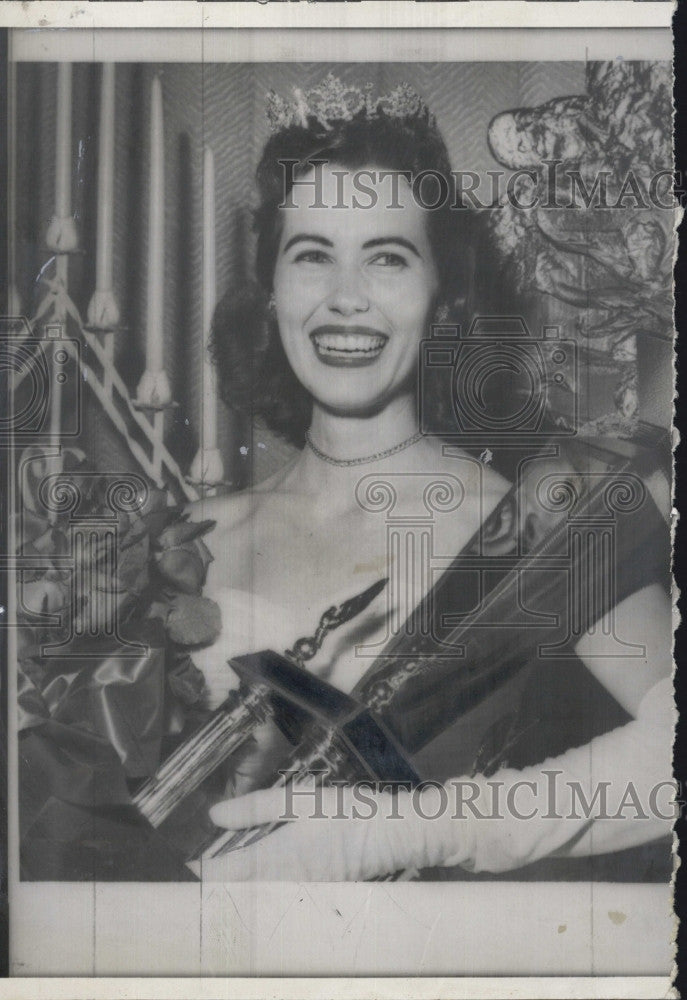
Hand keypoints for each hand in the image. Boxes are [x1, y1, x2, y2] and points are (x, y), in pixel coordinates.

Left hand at [194, 780, 472, 881]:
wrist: (393, 835)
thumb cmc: (347, 812)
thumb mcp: (299, 799)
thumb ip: (255, 808)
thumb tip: (214, 815)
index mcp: (273, 860)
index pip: (219, 876)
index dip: (192, 874)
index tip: (170, 864)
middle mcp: (280, 886)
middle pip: (229, 896)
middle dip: (204, 886)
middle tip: (181, 869)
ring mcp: (296, 896)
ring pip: (249, 900)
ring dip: (227, 891)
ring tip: (208, 874)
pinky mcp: (311, 896)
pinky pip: (271, 900)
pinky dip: (253, 892)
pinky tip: (249, 876)